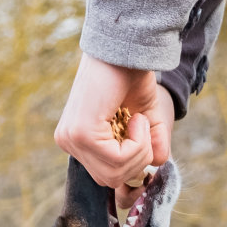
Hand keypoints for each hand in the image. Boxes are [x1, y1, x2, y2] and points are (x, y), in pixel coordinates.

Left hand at [55, 53, 174, 212]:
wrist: (127, 46)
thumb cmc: (131, 75)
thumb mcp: (145, 117)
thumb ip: (150, 144)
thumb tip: (158, 164)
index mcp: (77, 139)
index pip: (106, 176)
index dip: (132, 163)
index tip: (142, 133)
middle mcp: (69, 141)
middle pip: (110, 180)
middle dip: (138, 159)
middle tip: (143, 126)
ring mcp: (72, 138)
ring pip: (115, 173)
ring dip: (140, 149)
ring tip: (139, 120)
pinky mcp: (81, 133)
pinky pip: (117, 159)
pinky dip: (138, 142)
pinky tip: (136, 118)